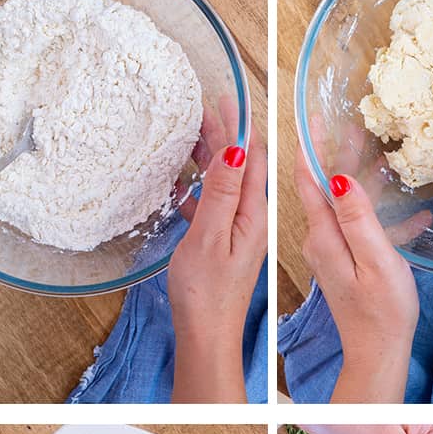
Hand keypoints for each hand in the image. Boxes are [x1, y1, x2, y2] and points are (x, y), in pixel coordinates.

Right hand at [168, 113, 267, 402]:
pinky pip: (211, 207)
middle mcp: (250, 219)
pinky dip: (197, 190)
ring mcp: (236, 232)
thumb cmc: (206, 294)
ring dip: (209, 158)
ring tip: (189, 135)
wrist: (206, 336)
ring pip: (224, 183)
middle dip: (224, 134)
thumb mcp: (211, 237)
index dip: (238, 124)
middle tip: (203, 106)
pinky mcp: (221, 246)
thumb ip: (222, 193)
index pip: (250, 157)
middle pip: (240, 166)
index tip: (224, 97)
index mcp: (253, 213)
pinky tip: (180, 186)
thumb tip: (233, 150)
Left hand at [296, 146, 417, 401]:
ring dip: (358, 179)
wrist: (378, 352)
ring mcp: (331, 251)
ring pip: (343, 204)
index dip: (310, 146)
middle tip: (349, 122)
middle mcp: (320, 240)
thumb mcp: (376, 260)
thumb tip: (339, 177)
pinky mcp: (345, 262)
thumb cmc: (382, 311)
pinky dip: (380, 215)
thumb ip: (357, 218)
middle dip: (335, 154)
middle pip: (324, 187)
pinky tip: (412, 214)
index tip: (311, 116)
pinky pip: (359, 227)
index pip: (309, 180)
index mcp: (323, 235)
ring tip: (376, 151)